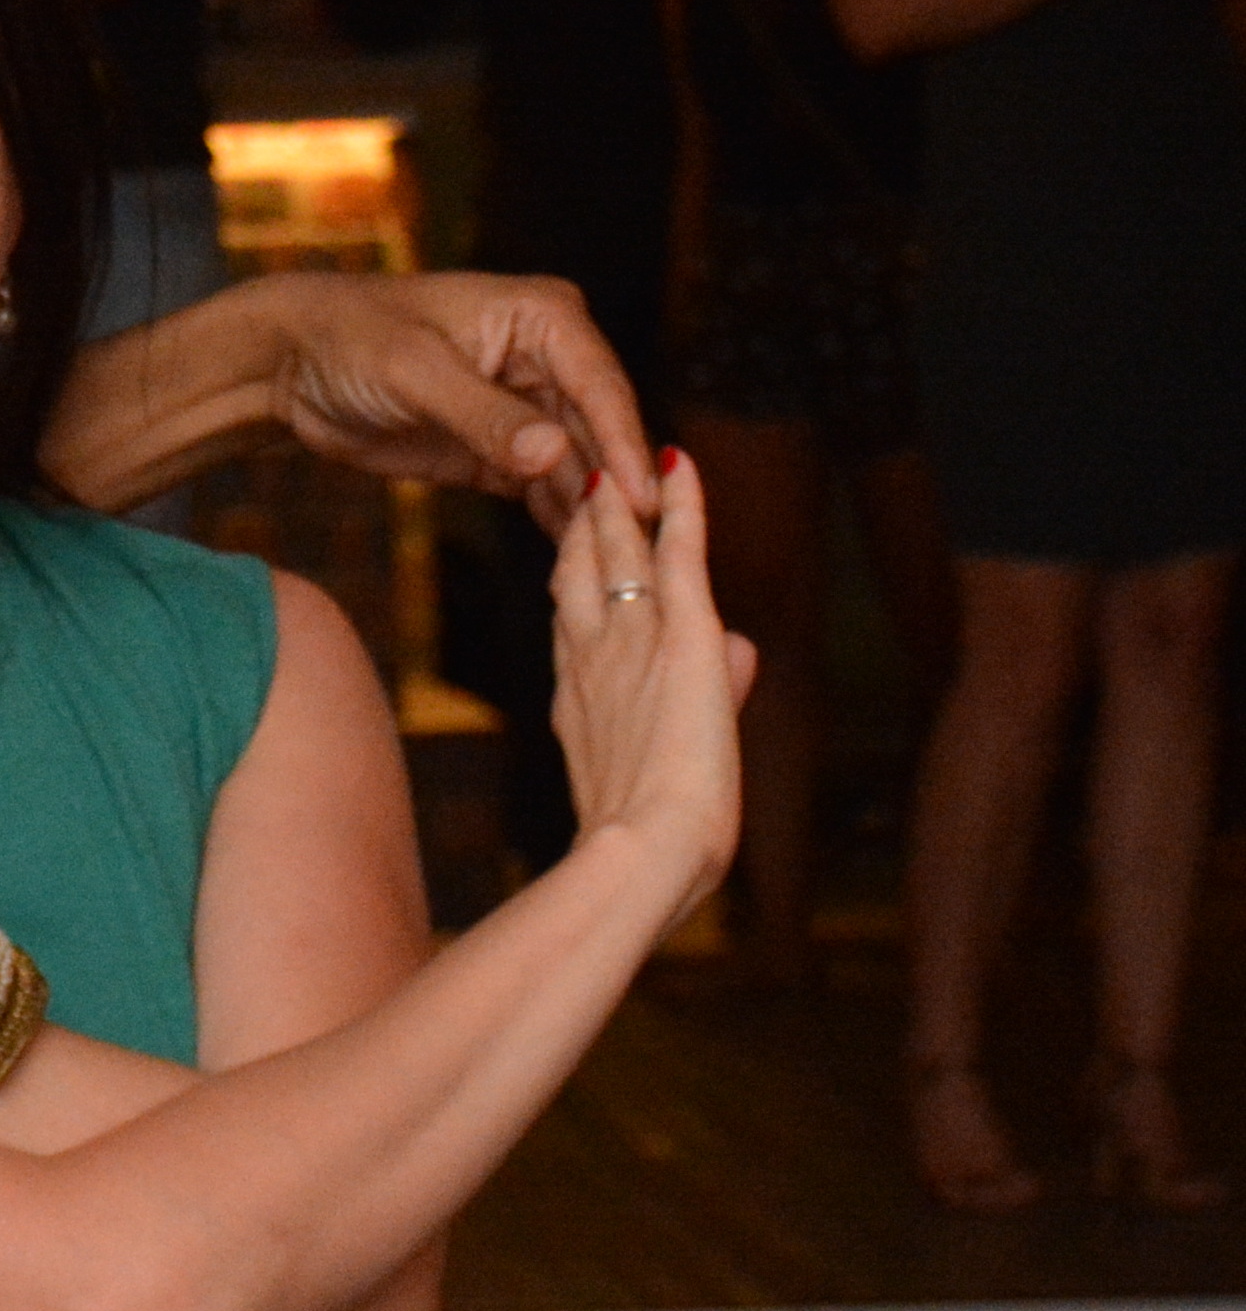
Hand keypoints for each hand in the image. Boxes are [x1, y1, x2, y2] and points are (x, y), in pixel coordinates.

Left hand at [261, 269, 660, 531]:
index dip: (624, 447)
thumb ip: (486, 416)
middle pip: (600, 433)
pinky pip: (543, 492)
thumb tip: (555, 454)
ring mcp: (529, 409)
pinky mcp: (500, 452)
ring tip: (614, 571)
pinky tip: (576, 566)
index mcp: (545, 317)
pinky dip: (557, 524)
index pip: (601, 387)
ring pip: (578, 468)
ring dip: (592, 515)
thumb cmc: (353, 340)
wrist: (293, 363)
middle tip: (640, 552)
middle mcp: (551, 359)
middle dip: (616, 490)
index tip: (645, 503)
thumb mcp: (416, 373)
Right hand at [552, 453, 755, 921]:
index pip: (574, 623)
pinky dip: (684, 503)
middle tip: (578, 485)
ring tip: (608, 466)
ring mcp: (633, 639)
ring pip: (618, 552)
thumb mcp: (670, 766)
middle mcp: (594, 659)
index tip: (570, 548)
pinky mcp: (683, 631)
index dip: (572, 581)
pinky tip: (680, 461)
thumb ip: (705, 702)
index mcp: (582, 699)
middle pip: (580, 575)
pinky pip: (680, 549)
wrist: (645, 850)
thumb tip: (741, 654)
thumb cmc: (655, 841)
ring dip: (615, 507)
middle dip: (579, 529)